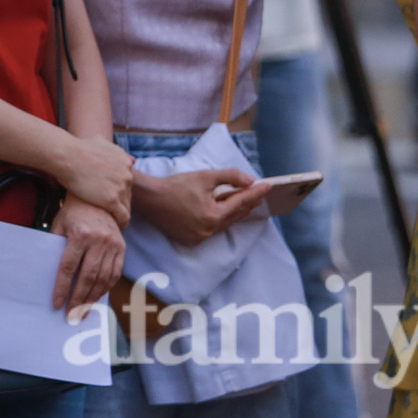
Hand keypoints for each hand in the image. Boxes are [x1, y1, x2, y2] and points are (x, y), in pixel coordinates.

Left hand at [50, 197, 125, 312]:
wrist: (98, 197)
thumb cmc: (73, 212)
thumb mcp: (59, 224)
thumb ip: (55, 247)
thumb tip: (48, 275)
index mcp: (80, 234)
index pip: (68, 267)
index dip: (62, 287)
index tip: (57, 303)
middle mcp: (99, 240)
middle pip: (87, 277)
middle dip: (78, 299)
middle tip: (71, 315)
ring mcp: (113, 244)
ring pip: (103, 278)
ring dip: (92, 298)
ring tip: (84, 311)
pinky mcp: (122, 247)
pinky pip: (115, 273)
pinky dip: (106, 288)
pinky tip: (97, 297)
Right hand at [55, 134, 133, 224]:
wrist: (67, 156)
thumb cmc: (78, 149)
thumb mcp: (100, 142)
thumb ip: (114, 149)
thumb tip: (130, 157)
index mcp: (125, 161)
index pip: (127, 181)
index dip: (118, 189)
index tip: (111, 196)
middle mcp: (127, 174)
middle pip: (128, 194)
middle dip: (120, 202)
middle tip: (110, 211)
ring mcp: (121, 187)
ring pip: (126, 206)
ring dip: (120, 213)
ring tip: (112, 220)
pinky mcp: (112, 200)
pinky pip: (123, 216)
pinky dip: (121, 222)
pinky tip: (116, 226)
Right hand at [135, 168, 272, 246]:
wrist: (150, 199)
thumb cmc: (176, 185)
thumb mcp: (205, 177)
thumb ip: (229, 177)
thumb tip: (250, 181)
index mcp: (213, 215)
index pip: (240, 202)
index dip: (255, 193)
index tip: (268, 186)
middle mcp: (208, 230)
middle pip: (234, 215)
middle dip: (247, 203)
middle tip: (259, 193)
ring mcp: (200, 238)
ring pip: (224, 223)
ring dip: (235, 212)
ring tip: (245, 202)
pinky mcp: (191, 240)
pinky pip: (212, 230)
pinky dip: (219, 220)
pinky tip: (223, 212)